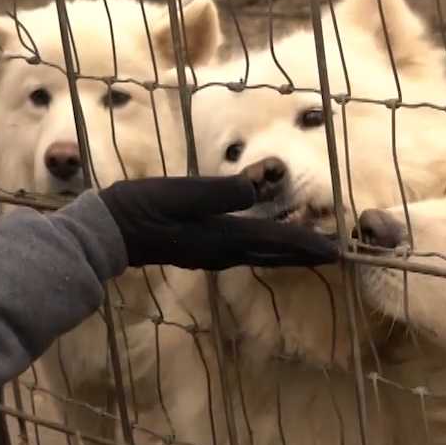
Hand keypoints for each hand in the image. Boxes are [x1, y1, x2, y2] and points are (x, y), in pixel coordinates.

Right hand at [97, 176, 341, 270]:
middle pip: (274, 255)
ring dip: (286, 252)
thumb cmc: (142, 207)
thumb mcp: (181, 193)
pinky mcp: (200, 251)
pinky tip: (264, 242)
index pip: (276, 241)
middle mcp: (223, 251)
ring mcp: (211, 255)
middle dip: (304, 253)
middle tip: (333, 253)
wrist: (109, 232)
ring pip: (261, 255)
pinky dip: (265, 248)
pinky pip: (245, 252)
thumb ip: (219, 192)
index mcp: (223, 237)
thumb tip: (253, 189)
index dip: (307, 243)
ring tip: (308, 247)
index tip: (336, 249)